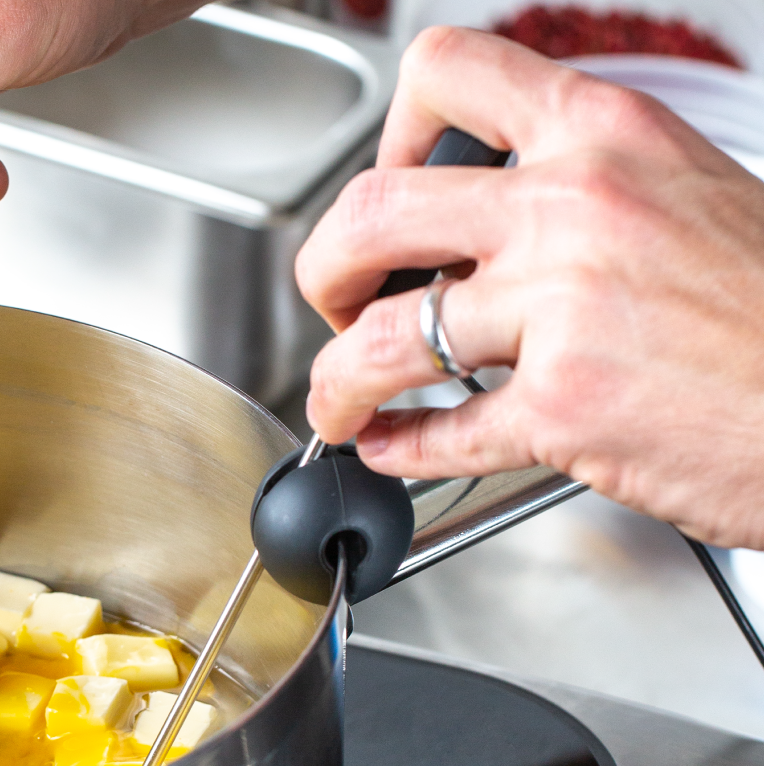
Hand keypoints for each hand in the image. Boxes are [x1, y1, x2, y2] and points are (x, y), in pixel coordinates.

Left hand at [295, 27, 763, 548]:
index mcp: (604, 135)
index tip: (384, 186)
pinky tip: (391, 447)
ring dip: (335, 381)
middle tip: (334, 304)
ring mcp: (563, 310)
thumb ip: (579, 197)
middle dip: (323, 270)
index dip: (385, 136)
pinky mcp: (565, 410)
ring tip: (337, 400)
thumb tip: (482, 232)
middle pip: (373, 212)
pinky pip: (440, 433)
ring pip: (381, 339)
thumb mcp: (685, 193)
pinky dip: (398, 448)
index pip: (447, 74)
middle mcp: (573, 209)